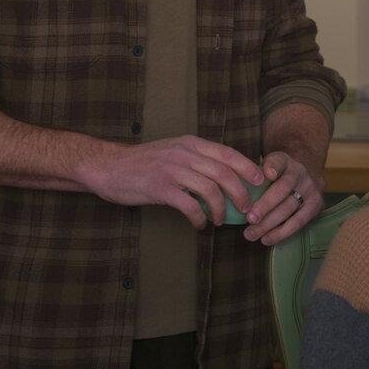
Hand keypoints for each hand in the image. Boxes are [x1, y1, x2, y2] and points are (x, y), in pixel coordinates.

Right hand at [78, 136, 263, 229]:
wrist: (108, 167)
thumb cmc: (143, 163)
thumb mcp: (173, 152)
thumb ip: (196, 159)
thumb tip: (226, 176)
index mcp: (190, 144)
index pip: (228, 153)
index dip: (248, 168)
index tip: (260, 182)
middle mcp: (184, 154)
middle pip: (225, 174)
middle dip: (241, 195)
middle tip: (247, 210)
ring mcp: (172, 170)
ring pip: (211, 190)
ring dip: (221, 209)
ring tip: (220, 220)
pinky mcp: (160, 188)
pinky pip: (190, 205)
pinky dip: (199, 218)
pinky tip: (199, 224)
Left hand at [242, 151, 321, 245]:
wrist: (305, 176)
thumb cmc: (277, 175)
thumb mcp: (265, 167)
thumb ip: (252, 173)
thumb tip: (229, 188)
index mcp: (285, 160)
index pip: (278, 161)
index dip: (273, 168)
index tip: (268, 174)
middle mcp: (300, 173)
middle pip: (282, 190)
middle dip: (265, 206)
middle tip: (249, 219)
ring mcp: (311, 189)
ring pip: (289, 208)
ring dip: (269, 224)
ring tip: (251, 234)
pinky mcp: (316, 206)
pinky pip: (298, 222)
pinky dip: (281, 232)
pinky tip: (266, 239)